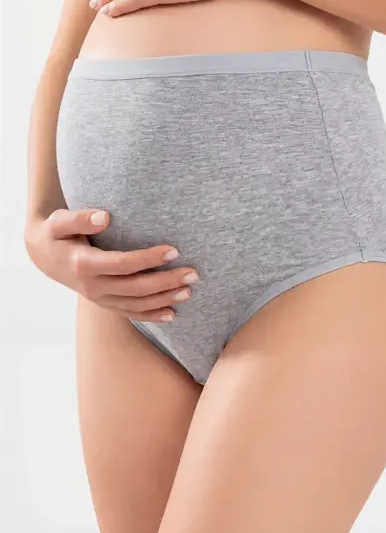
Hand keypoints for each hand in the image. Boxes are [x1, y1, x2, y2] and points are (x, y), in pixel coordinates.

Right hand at [24, 209, 199, 321]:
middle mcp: (92, 286)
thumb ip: (80, 218)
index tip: (173, 250)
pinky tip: (172, 314)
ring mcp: (99, 298)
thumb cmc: (56, 234)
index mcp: (83, 265)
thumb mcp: (59, 222)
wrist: (44, 256)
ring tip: (189, 291)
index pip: (123, 264)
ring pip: (136, 304)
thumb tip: (105, 216)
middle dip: (166, 282)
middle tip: (193, 274)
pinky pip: (130, 314)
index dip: (149, 259)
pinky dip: (151, 315)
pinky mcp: (104, 303)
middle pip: (135, 288)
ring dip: (164, 299)